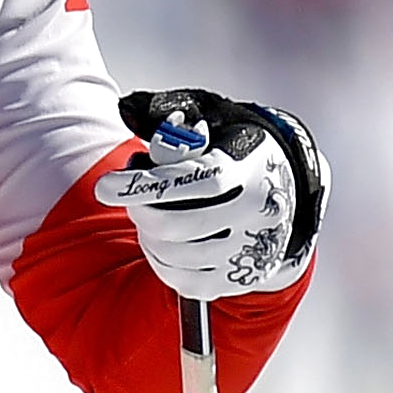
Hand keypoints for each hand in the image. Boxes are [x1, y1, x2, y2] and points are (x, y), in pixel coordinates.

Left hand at [92, 88, 325, 299]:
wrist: (288, 191)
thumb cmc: (237, 151)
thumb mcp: (215, 118)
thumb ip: (172, 115)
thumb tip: (128, 111)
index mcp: (249, 170)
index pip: (193, 181)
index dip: (144, 186)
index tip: (105, 187)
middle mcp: (256, 214)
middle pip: (179, 226)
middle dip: (140, 212)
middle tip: (129, 197)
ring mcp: (250, 251)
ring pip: (177, 256)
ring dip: (148, 236)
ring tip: (148, 216)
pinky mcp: (240, 279)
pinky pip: (186, 281)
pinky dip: (161, 263)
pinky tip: (160, 242)